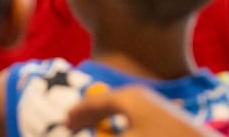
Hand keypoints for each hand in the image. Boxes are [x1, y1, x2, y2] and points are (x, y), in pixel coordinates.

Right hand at [66, 86, 217, 135]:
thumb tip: (78, 135)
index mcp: (126, 97)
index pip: (94, 103)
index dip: (78, 114)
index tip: (65, 124)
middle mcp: (138, 95)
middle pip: (106, 104)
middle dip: (89, 116)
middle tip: (73, 126)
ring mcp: (152, 105)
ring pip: (119, 110)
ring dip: (104, 121)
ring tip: (93, 129)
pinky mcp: (163, 116)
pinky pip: (132, 116)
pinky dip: (120, 124)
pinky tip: (118, 132)